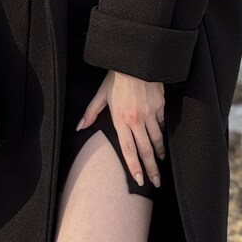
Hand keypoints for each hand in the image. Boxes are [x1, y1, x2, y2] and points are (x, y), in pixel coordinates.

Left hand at [77, 71, 165, 188]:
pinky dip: (162, 132)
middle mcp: (137, 119)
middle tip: (157, 182)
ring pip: (157, 139)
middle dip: (152, 169)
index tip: (139, 180)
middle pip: (146, 149)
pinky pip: (162, 123)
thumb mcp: (101, 95)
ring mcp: (151, 113)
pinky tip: (162, 139)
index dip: (134, 167)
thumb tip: (79, 127)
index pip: (128, 149)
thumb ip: (91, 113)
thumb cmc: (116, 77)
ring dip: (159, 153)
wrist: (135, 60)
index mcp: (121, 119)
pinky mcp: (160, 105)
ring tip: (160, 163)